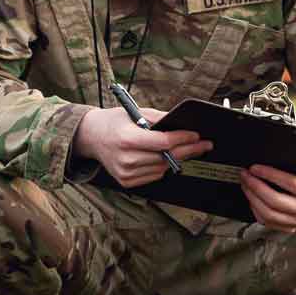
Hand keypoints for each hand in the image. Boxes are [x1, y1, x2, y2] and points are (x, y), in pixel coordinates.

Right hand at [73, 107, 210, 188]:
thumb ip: (159, 119)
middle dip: (189, 150)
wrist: (91, 137)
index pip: (164, 142)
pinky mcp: (126, 181)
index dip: (184, 139)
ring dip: (176, 158)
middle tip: (205, 145)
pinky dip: (162, 166)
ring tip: (186, 149)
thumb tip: (182, 123)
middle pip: (166, 157)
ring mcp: (126, 173)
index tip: (197, 135)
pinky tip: (164, 157)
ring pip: (162, 168)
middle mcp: (126, 158)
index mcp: (128, 138)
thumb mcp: (135, 113)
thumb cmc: (114, 122)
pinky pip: (153, 175)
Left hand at [239, 162, 295, 231]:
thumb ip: (292, 164)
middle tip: (245, 175)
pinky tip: (251, 197)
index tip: (254, 168)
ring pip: (268, 214)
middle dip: (255, 186)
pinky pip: (266, 221)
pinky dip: (255, 209)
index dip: (269, 174)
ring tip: (246, 184)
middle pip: (275, 201)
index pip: (290, 183)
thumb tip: (266, 159)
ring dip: (252, 197)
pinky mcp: (289, 227)